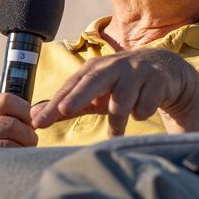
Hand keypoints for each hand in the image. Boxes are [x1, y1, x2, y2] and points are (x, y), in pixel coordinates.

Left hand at [31, 49, 198, 136]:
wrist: (164, 71)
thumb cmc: (122, 85)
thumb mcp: (95, 93)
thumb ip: (68, 105)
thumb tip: (34, 118)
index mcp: (94, 69)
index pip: (70, 87)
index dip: (54, 105)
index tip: (38, 122)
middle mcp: (114, 66)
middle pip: (93, 82)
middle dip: (79, 97)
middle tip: (65, 111)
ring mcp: (137, 72)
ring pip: (122, 100)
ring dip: (118, 121)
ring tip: (115, 132)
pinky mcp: (157, 81)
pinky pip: (145, 106)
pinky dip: (142, 113)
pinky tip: (143, 110)